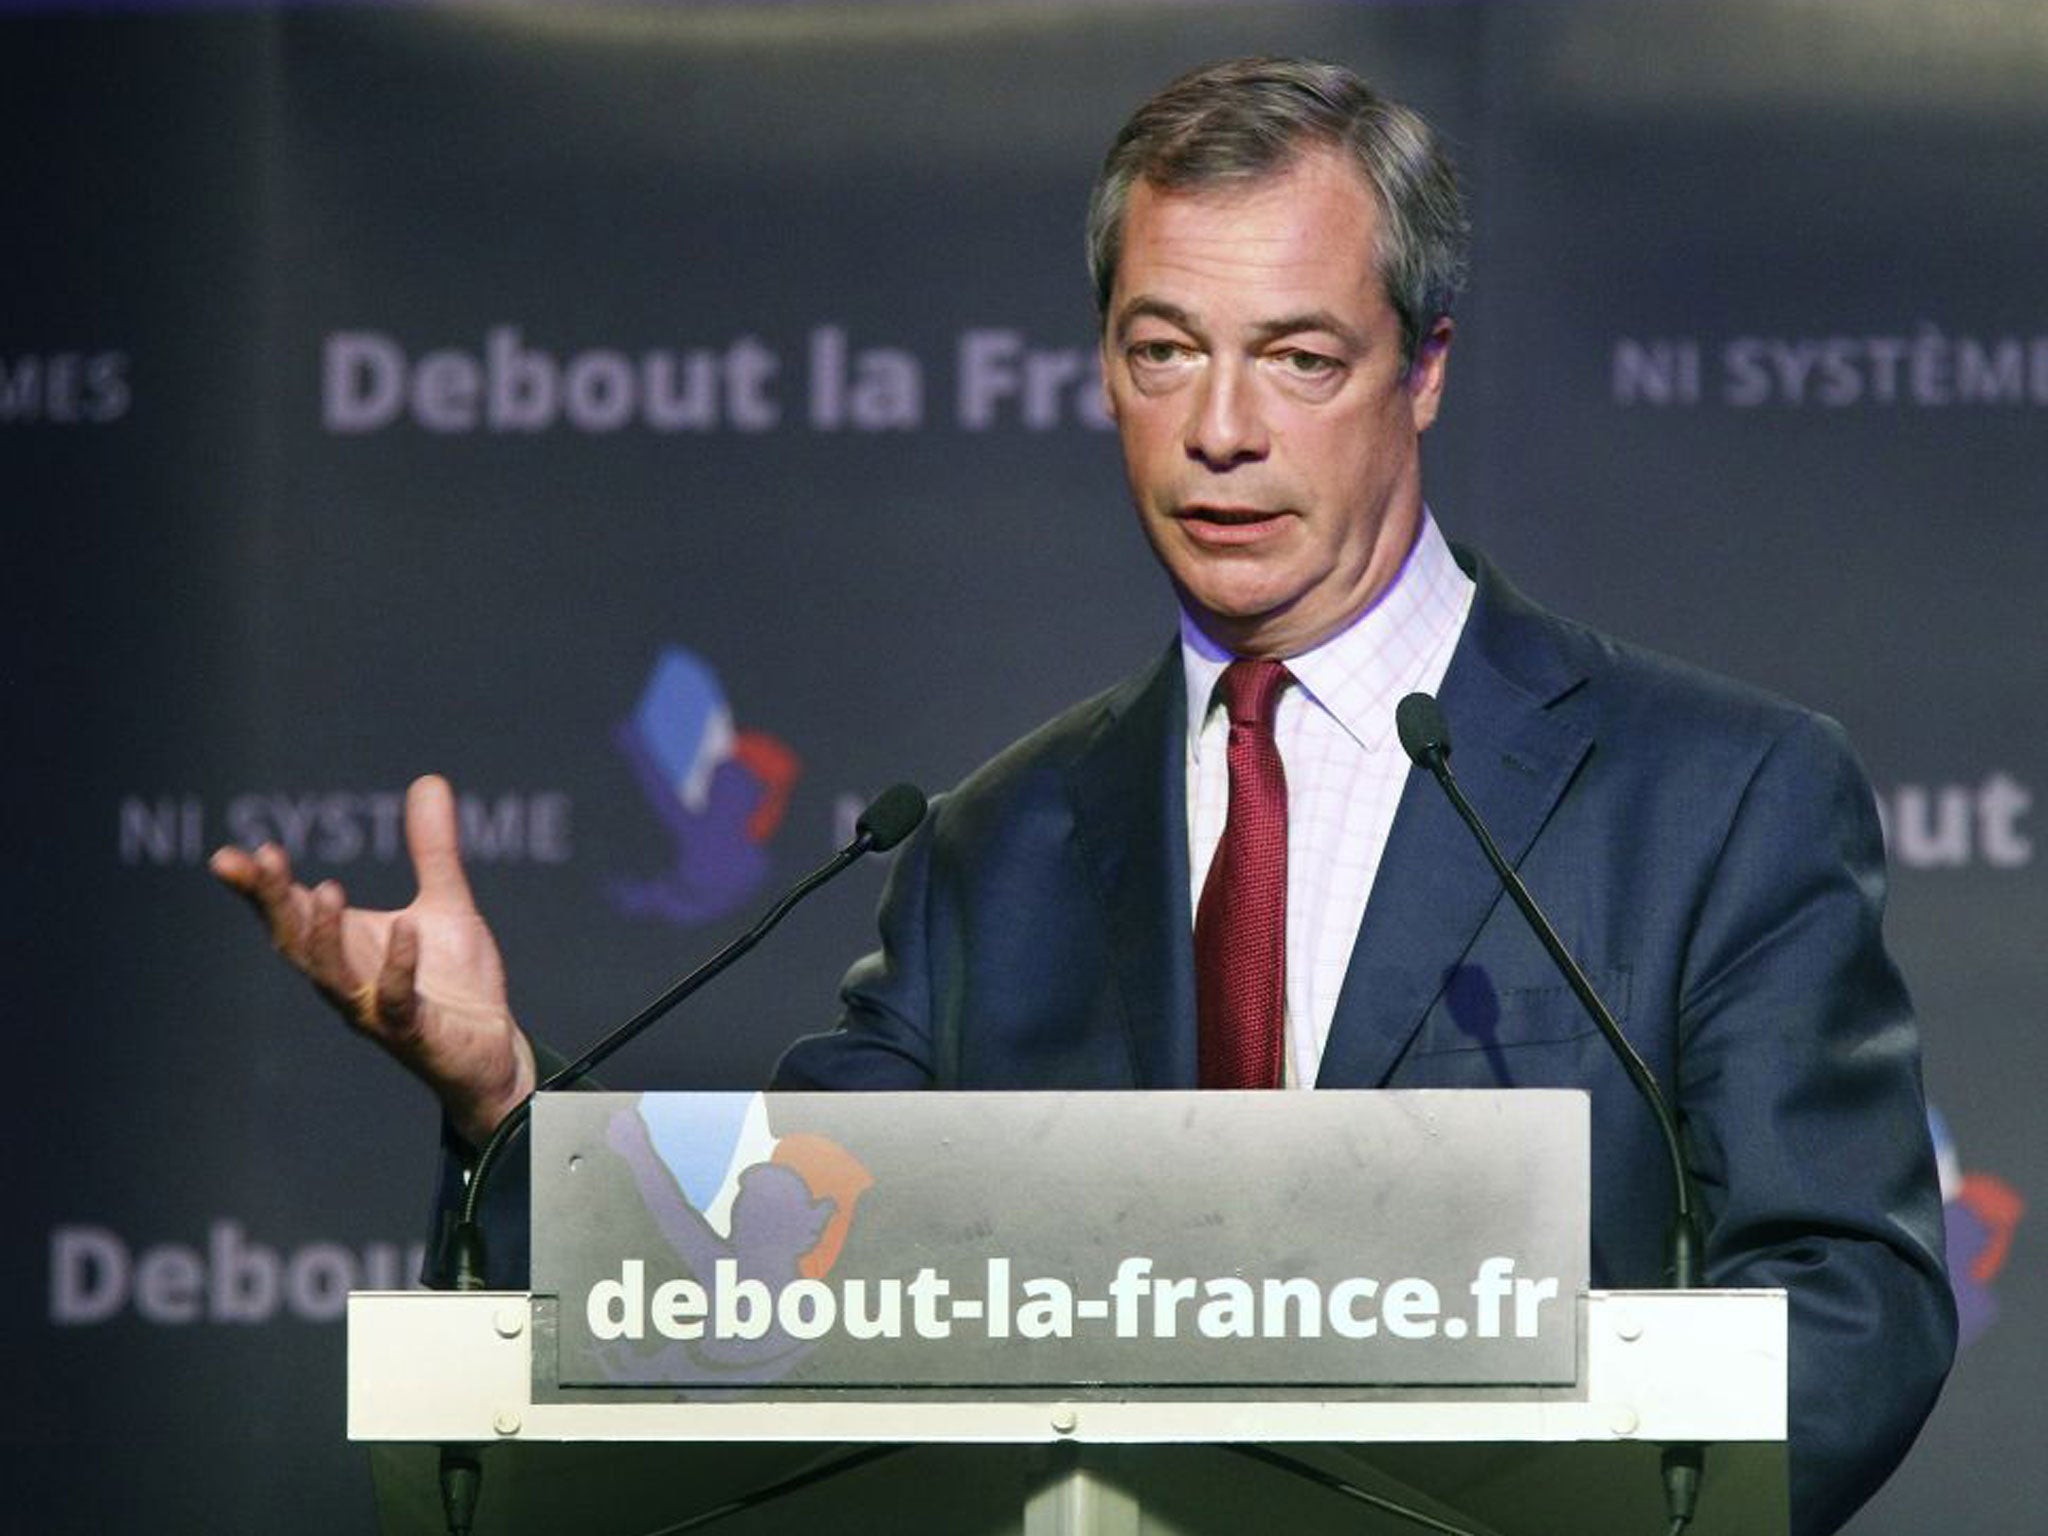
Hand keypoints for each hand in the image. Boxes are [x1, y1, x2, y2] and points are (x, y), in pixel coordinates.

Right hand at [210, 774, 536, 1146]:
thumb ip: (432, 849)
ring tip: (326, 889)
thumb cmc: (454, 982)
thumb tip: (429, 780)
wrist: (490, 1050)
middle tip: (262, 860)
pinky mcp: (415, 1033)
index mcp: (347, 948)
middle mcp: (349, 980)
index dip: (260, 888)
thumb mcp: (444, 903)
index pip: (291, 914)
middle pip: (297, 941)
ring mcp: (377, 1011)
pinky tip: (406, 930)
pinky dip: (398, 967)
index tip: (231, 855)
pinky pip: (398, 1002)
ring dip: (324, 936)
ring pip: (333, 977)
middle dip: (277, 902)